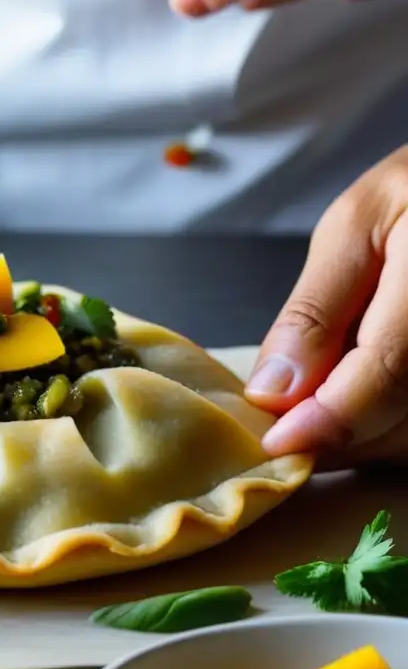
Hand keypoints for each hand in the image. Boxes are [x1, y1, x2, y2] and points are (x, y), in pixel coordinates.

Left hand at [243, 145, 407, 469]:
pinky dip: (395, 428)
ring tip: (323, 408)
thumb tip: (274, 392)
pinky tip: (363, 402)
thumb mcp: (354, 225)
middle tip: (288, 429)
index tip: (276, 443)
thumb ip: (315, 311)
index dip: (328, 420)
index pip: (388, 372)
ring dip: (369, 440)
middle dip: (341, 436)